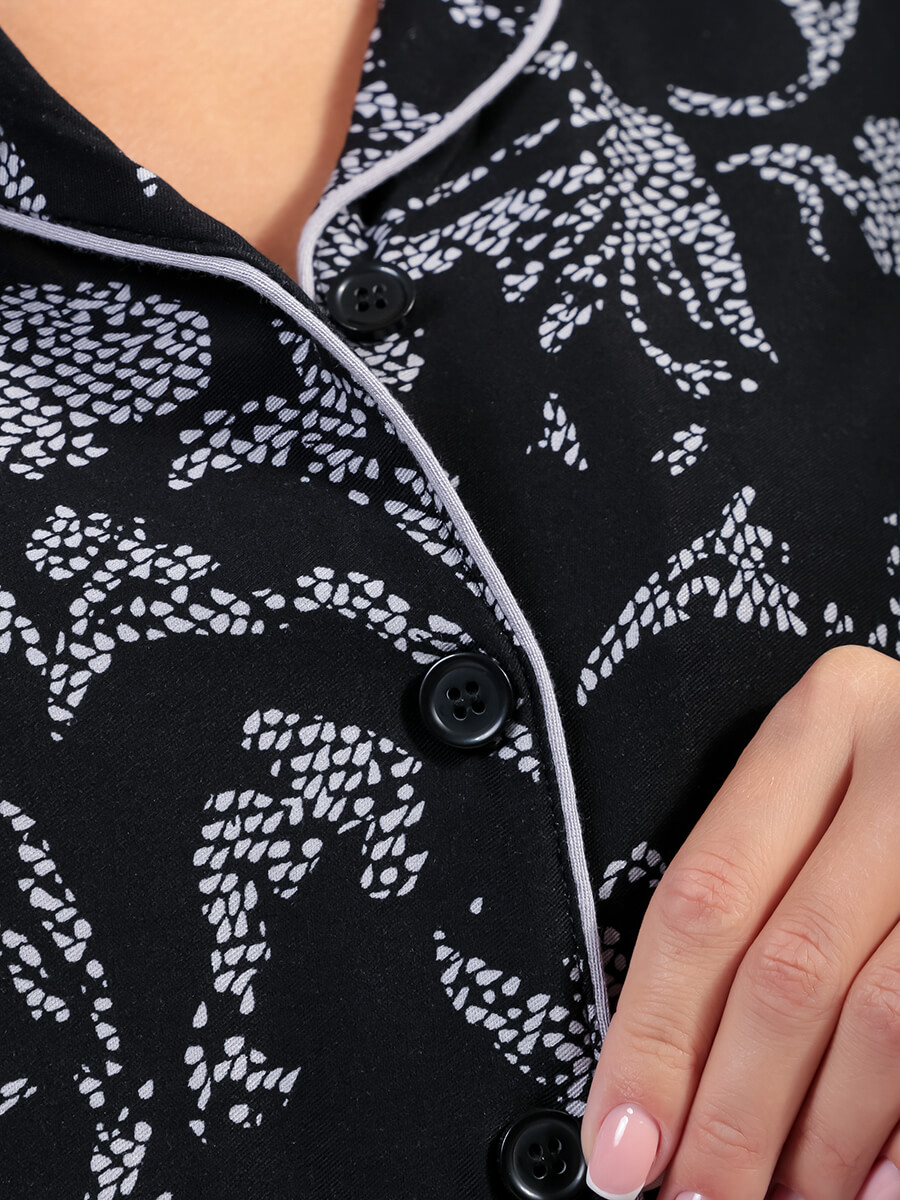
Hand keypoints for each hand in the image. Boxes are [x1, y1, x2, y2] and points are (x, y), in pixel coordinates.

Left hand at [580, 644, 899, 1199]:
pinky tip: (868, 1182)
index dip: (652, 1036)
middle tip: (694, 1194)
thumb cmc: (892, 777)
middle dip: (732, 1111)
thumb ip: (749, 900)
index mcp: (823, 722)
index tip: (622, 1139)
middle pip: (788, 971)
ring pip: (879, 1017)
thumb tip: (664, 1074)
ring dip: (820, 1140)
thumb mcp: (816, 790)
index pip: (705, 898)